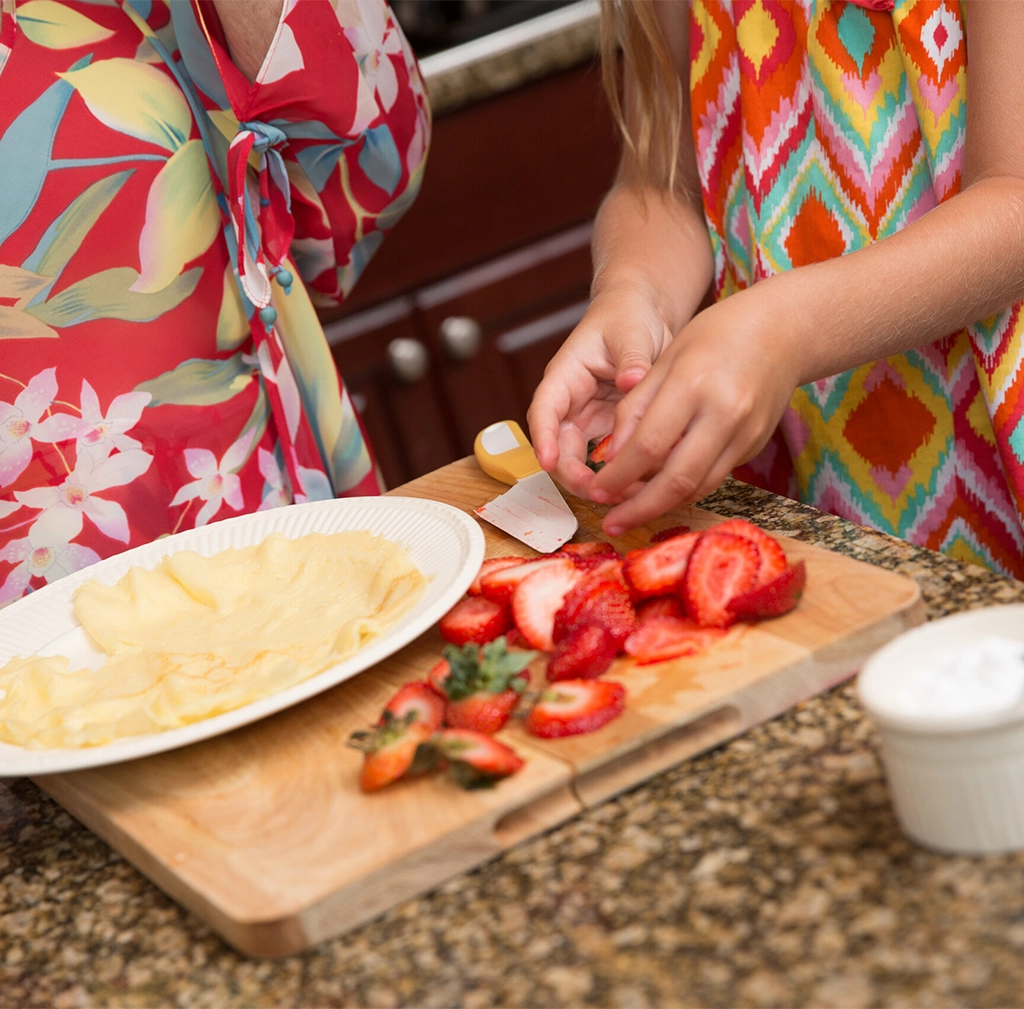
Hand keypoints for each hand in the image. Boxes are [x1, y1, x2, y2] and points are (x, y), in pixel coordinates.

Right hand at [527, 283, 673, 498]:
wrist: (643, 316)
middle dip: (576, 476)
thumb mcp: (630, 332)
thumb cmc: (628, 316)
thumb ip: (631, 358)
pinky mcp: (611, 429)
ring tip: (629, 495)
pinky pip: (611, 459)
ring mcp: (589, 420)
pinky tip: (644, 484)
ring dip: (601, 481)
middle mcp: (571, 404)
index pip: (544, 412)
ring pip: (583, 461)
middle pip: (560, 449)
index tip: (547, 462)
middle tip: (602, 494)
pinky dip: (624, 473)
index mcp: (565, 377)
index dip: (543, 439)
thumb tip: (631, 380)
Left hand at [589, 282, 801, 534]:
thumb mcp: (666, 358)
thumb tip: (611, 457)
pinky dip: (684, 490)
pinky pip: (713, 478)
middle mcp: (723, 415)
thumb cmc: (717, 335)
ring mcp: (744, 435)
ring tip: (630, 513)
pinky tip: (661, 492)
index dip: (619, 475)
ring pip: (697, 488)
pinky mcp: (754, 447)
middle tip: (610, 523)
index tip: (596, 490)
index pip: (648, 446)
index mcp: (693, 385)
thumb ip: (636, 407)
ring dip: (661, 506)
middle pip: (676, 480)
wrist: (785, 331)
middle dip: (638, 508)